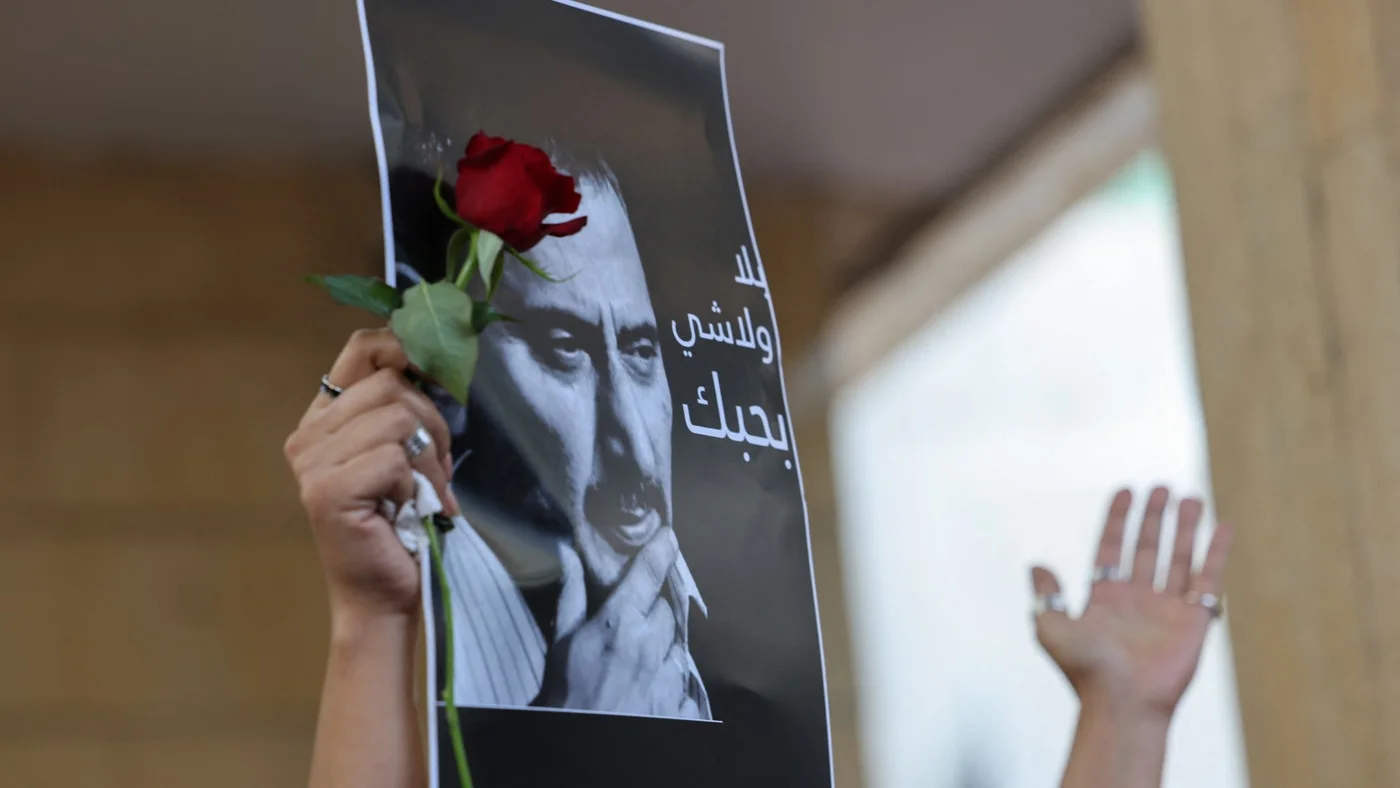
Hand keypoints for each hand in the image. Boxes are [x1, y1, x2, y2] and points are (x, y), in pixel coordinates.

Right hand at [284, 329, 458, 623]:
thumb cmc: (403, 525)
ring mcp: (312, 462)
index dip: (406, 347)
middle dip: (432, 424)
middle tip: (436, 472)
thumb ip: (405, 408)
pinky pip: (396, 457)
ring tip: (425, 495)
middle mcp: (308, 435)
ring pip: (397, 416)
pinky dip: (417, 485)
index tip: (437, 374)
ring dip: (428, 458)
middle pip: (390, 383)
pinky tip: (408, 510)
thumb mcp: (407, 453)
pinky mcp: (327, 489)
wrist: (386, 596)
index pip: (362, 348)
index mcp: (324, 418)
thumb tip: (437, 356)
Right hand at [541, 529, 682, 712]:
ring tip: (638, 660)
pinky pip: (684, 681)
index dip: (661, 550)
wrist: (582, 746)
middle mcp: (651, 646)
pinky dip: (671, 680)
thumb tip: (570, 554)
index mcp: (621, 624)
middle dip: (652, 610)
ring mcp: (670, 677)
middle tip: (633, 620)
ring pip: (677, 645)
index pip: (649, 573)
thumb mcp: (560, 644)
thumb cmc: (565, 696)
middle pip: (666, 610)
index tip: (668, 536)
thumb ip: (572, 597)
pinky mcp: (681, 705)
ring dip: (662, 646)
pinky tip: (651, 687)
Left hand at [1032, 487, 1233, 718]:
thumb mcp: (1051, 629)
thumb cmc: (1085, 671)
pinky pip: (1208, 578)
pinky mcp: (1195, 620)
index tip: (1125, 491)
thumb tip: (1036, 565)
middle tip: (1161, 487)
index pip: (1112, 548)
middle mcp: (1137, 599)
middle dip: (1153, 518)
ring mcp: (1167, 608)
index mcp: (1104, 598)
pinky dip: (1216, 552)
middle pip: (1147, 548)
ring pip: (1178, 558)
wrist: (1122, 702)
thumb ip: (1046, 596)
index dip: (1118, 520)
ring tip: (1189, 497)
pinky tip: (1222, 526)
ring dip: (1184, 528)